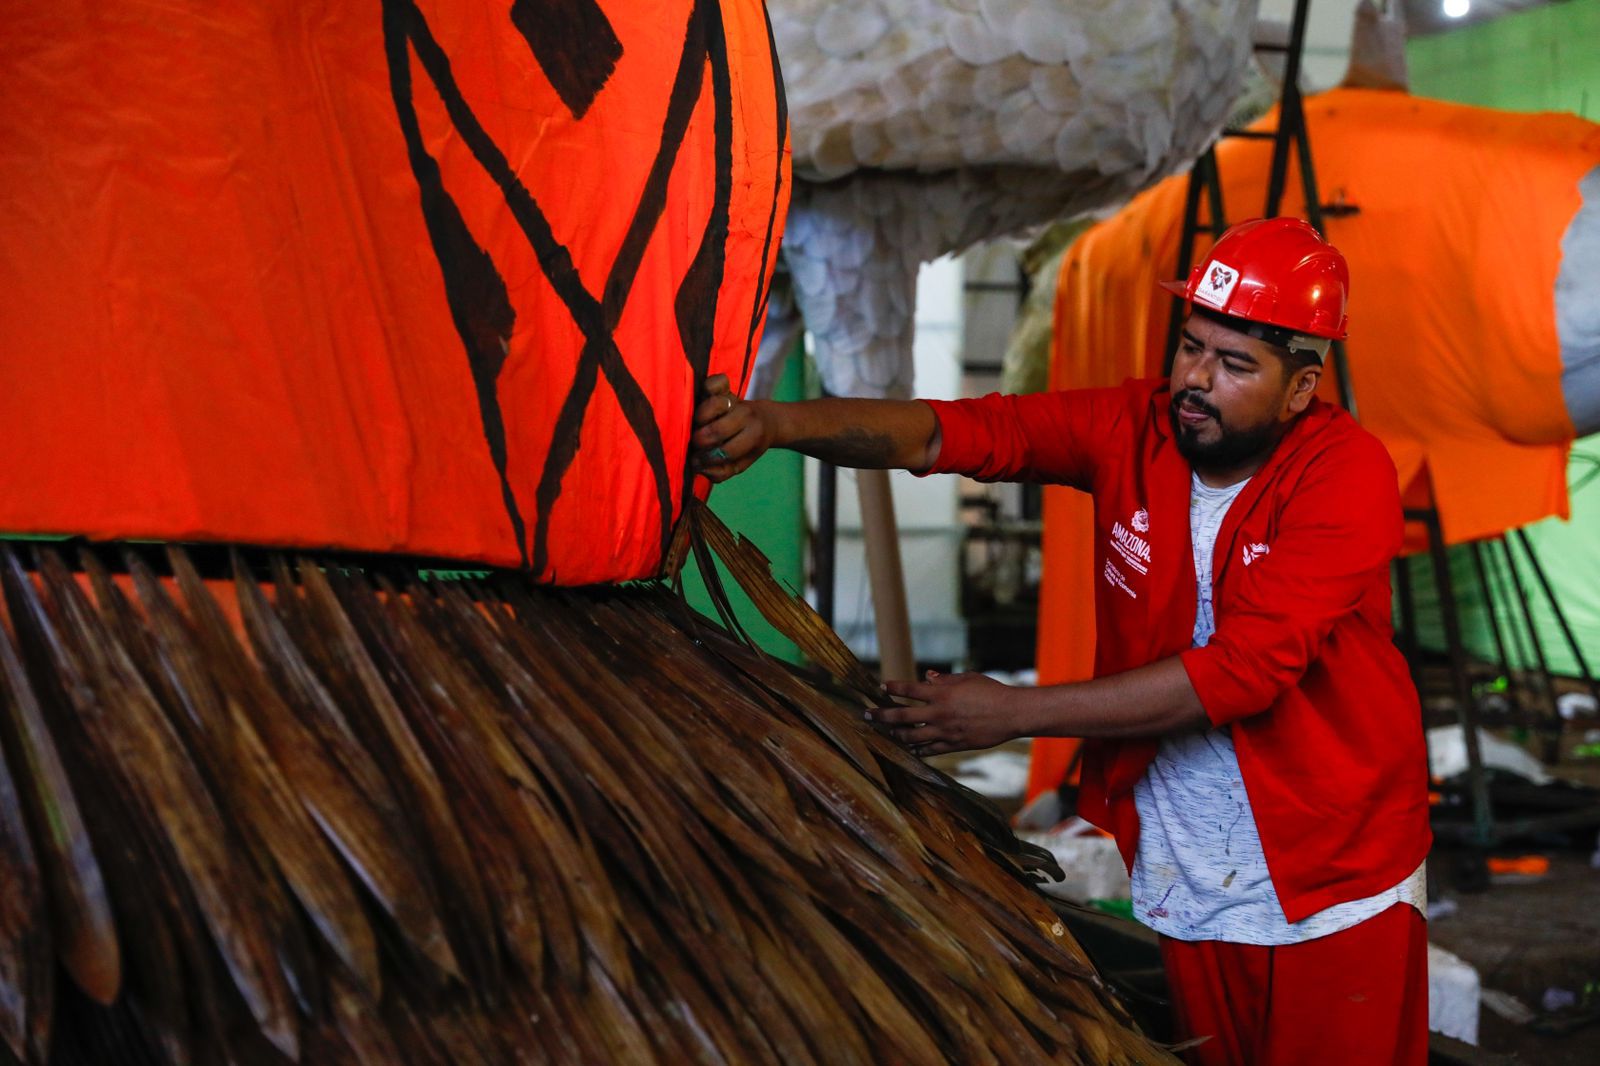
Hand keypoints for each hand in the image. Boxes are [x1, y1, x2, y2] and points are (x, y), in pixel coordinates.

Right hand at [691, 374, 770, 481]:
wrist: (767, 420)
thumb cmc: (748, 446)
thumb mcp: (741, 463)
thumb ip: (721, 471)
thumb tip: (698, 468)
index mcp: (754, 436)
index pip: (727, 451)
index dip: (709, 459)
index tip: (699, 462)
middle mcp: (746, 415)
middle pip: (716, 430)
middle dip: (700, 443)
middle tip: (695, 446)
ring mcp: (737, 400)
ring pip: (712, 405)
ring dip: (698, 419)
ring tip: (697, 427)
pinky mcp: (727, 388)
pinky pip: (715, 382)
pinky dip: (708, 388)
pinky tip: (701, 400)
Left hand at [873, 671, 1028, 756]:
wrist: (1011, 714)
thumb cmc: (991, 691)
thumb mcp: (967, 679)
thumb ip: (945, 680)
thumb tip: (928, 677)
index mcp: (941, 694)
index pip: (908, 690)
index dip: (892, 688)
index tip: (881, 687)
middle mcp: (938, 713)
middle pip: (901, 716)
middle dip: (881, 715)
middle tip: (868, 714)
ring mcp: (944, 731)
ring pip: (911, 737)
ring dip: (896, 734)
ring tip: (888, 732)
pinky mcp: (953, 745)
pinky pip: (929, 750)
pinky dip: (916, 749)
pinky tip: (908, 748)